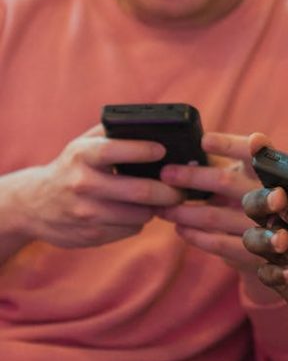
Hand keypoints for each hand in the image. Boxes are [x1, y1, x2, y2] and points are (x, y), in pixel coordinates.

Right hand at [8, 125, 183, 248]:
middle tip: (181, 188)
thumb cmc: (71, 167)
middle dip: (168, 191)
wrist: (32, 205)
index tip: (163, 150)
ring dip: (156, 208)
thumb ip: (113, 132)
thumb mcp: (82, 145)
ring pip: (140, 214)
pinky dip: (138, 221)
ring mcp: (86, 213)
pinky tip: (135, 212)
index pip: (115, 151)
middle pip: (139, 191)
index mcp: (82, 155)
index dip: (144, 150)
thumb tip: (155, 125)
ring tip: (162, 200)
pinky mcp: (91, 235)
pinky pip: (130, 229)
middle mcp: (82, 184)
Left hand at [159, 132, 275, 287]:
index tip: (204, 141)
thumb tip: (181, 154)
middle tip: (165, 174)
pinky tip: (180, 228)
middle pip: (225, 182)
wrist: (285, 244)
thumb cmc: (254, 197)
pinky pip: (218, 244)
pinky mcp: (256, 252)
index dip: (230, 145)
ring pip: (214, 216)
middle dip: (192, 178)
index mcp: (270, 170)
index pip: (250, 153)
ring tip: (160, 206)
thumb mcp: (247, 177)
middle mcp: (270, 195)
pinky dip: (195, 236)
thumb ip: (221, 165)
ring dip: (183, 211)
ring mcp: (264, 226)